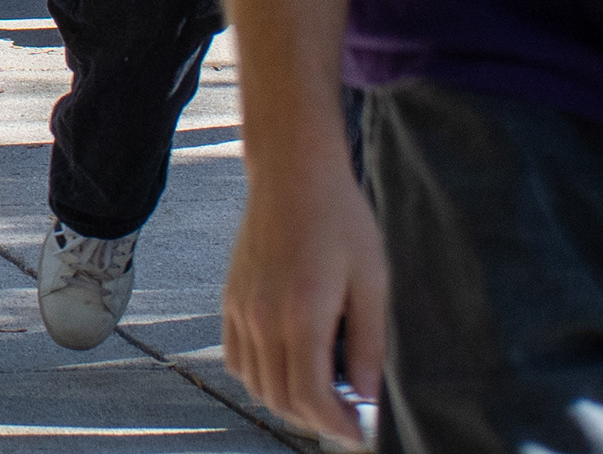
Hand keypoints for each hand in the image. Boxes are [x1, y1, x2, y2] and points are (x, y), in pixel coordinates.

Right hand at [222, 154, 388, 448]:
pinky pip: (236, 358)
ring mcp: (241, 308)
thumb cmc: (340, 220)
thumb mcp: (372, 281)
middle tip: (350, 420)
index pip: (311, 397)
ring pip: (255, 384)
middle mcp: (262, 317)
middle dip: (317, 421)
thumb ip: (368, 343)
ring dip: (289, 403)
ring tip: (324, 398)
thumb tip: (367, 395)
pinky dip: (260, 379)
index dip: (339, 427)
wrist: (292, 175)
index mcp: (301, 314)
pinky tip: (290, 369)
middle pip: (281, 399)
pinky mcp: (230, 298)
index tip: (362, 434)